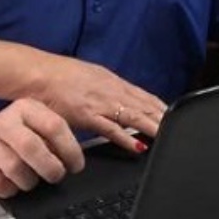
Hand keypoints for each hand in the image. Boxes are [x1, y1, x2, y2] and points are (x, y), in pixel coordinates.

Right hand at [0, 98, 85, 198]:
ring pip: (15, 169)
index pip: (54, 126)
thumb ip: (54, 137)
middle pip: (32, 147)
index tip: (76, 166)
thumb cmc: (12, 139)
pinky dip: (10, 190)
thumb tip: (76, 160)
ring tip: (30, 179)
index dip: (70, 150)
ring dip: (29, 181)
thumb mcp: (34, 127)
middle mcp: (3, 122)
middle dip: (50, 167)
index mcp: (25, 108)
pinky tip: (11, 182)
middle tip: (56, 176)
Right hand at [29, 54, 165, 152]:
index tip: (174, 116)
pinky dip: (127, 137)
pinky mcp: (87, 115)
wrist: (37, 74)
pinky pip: (111, 128)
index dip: (160, 107)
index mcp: (112, 82)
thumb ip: (106, 89)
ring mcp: (100, 102)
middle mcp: (111, 90)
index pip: (143, 96)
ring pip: (133, 115)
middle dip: (163, 117)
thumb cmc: (59, 77)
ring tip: (167, 135)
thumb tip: (118, 99)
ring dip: (152, 126)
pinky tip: (139, 145)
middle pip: (144, 105)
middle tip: (180, 128)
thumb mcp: (90, 78)